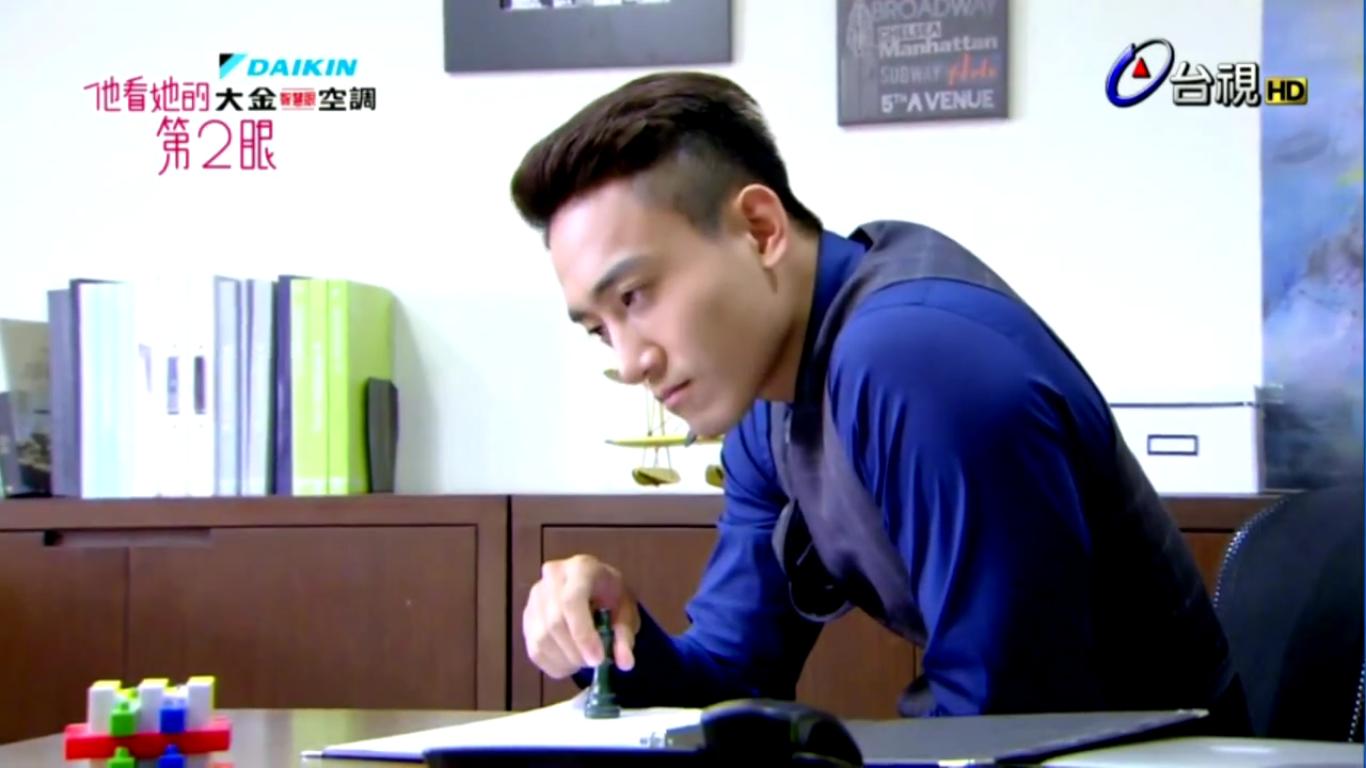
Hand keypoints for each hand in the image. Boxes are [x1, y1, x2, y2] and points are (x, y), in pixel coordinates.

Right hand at [523, 554, 640, 678]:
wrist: (594, 587)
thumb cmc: (611, 596)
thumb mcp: (627, 611)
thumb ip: (625, 635)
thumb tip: (625, 663)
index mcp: (581, 568)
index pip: (572, 601)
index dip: (582, 634)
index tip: (597, 659)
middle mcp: (551, 578)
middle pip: (554, 623)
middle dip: (576, 651)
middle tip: (595, 663)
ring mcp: (535, 597)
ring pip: (542, 639)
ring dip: (566, 659)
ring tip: (585, 660)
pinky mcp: (527, 617)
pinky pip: (535, 650)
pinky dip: (555, 664)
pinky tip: (571, 661)